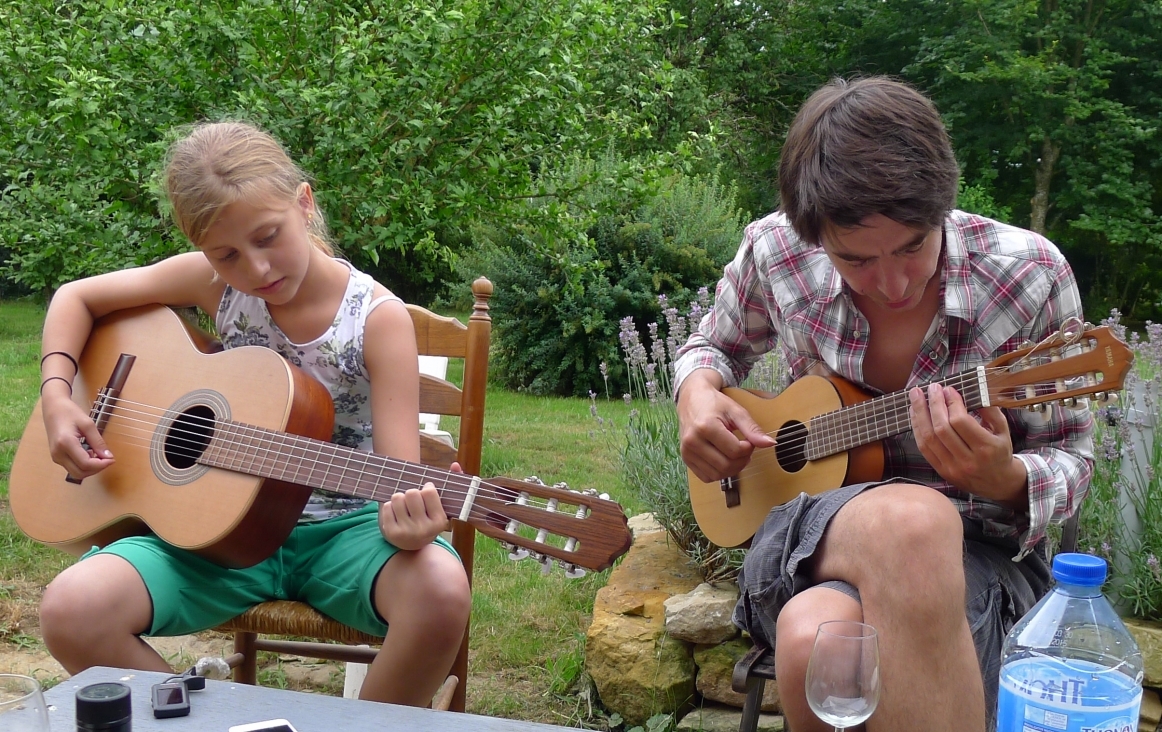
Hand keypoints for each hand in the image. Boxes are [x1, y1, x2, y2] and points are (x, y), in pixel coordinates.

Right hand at [41, 387, 113, 479]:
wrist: (53, 408)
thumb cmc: (70, 412)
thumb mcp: (88, 424)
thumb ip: (98, 442)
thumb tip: (108, 456)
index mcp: (65, 443)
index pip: (85, 464)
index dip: (101, 464)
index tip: (112, 459)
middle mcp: (57, 454)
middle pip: (80, 473)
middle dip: (96, 469)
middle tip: (107, 458)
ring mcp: (55, 457)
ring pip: (76, 473)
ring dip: (90, 468)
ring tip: (97, 454)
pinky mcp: (56, 457)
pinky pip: (72, 467)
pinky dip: (83, 465)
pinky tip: (89, 453)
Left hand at [377, 463, 459, 549]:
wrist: (413, 544)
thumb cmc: (429, 518)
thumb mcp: (442, 506)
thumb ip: (452, 483)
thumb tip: (455, 464)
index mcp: (439, 522)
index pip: (428, 492)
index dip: (427, 488)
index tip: (427, 493)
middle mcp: (423, 529)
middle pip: (412, 493)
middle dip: (412, 493)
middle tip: (414, 501)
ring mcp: (406, 532)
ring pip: (397, 497)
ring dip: (400, 499)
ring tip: (405, 507)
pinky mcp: (391, 532)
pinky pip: (387, 506)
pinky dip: (391, 506)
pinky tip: (397, 514)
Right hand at [678, 370, 775, 483]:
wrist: (692, 400)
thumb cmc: (714, 404)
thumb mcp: (736, 411)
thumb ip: (752, 429)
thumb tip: (770, 443)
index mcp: (705, 427)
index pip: (735, 451)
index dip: (748, 448)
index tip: (749, 440)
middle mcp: (692, 441)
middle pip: (726, 465)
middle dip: (742, 460)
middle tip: (744, 449)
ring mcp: (687, 452)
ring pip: (717, 475)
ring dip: (732, 468)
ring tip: (734, 453)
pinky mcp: (686, 459)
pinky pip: (707, 477)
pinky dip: (719, 472)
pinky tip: (723, 459)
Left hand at [909, 383, 1026, 506]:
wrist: (998, 483)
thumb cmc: (999, 451)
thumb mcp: (1003, 431)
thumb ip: (991, 411)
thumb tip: (972, 392)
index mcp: (986, 448)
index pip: (961, 422)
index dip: (952, 403)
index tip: (948, 389)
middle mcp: (968, 460)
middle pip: (942, 429)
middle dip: (934, 404)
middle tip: (932, 388)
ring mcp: (952, 467)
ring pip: (929, 438)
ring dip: (920, 414)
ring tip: (916, 396)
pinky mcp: (941, 471)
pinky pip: (924, 448)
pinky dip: (917, 429)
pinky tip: (915, 414)